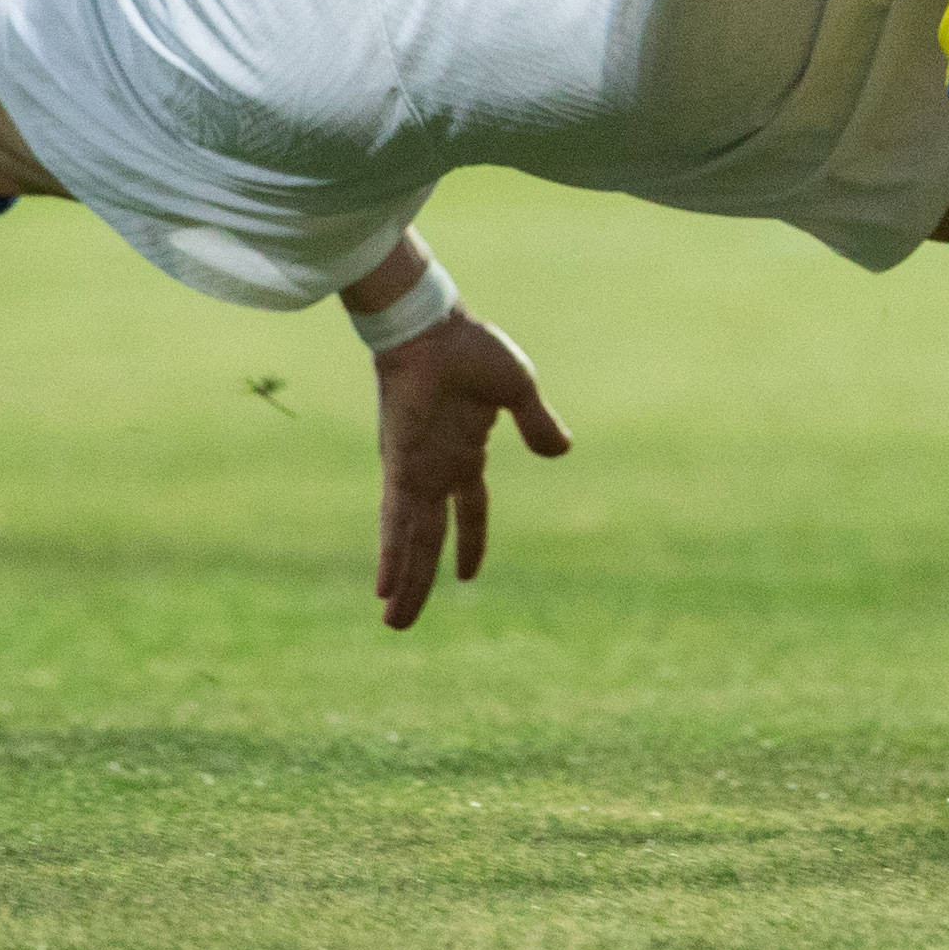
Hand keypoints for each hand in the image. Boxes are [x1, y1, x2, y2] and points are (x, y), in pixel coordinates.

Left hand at [370, 310, 572, 630]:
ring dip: (405, 581)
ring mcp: (416, 471)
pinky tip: (386, 586)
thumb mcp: (517, 389)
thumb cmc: (471, 349)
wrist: (431, 328)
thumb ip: (536, 423)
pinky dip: (393, 555)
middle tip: (402, 622)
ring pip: (412, 540)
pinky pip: (398, 522)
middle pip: (429, 539)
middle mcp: (436, 470)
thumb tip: (562, 452)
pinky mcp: (402, 467)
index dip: (470, 541)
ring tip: (393, 621)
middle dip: (420, 581)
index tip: (466, 576)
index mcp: (465, 452)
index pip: (469, 510)